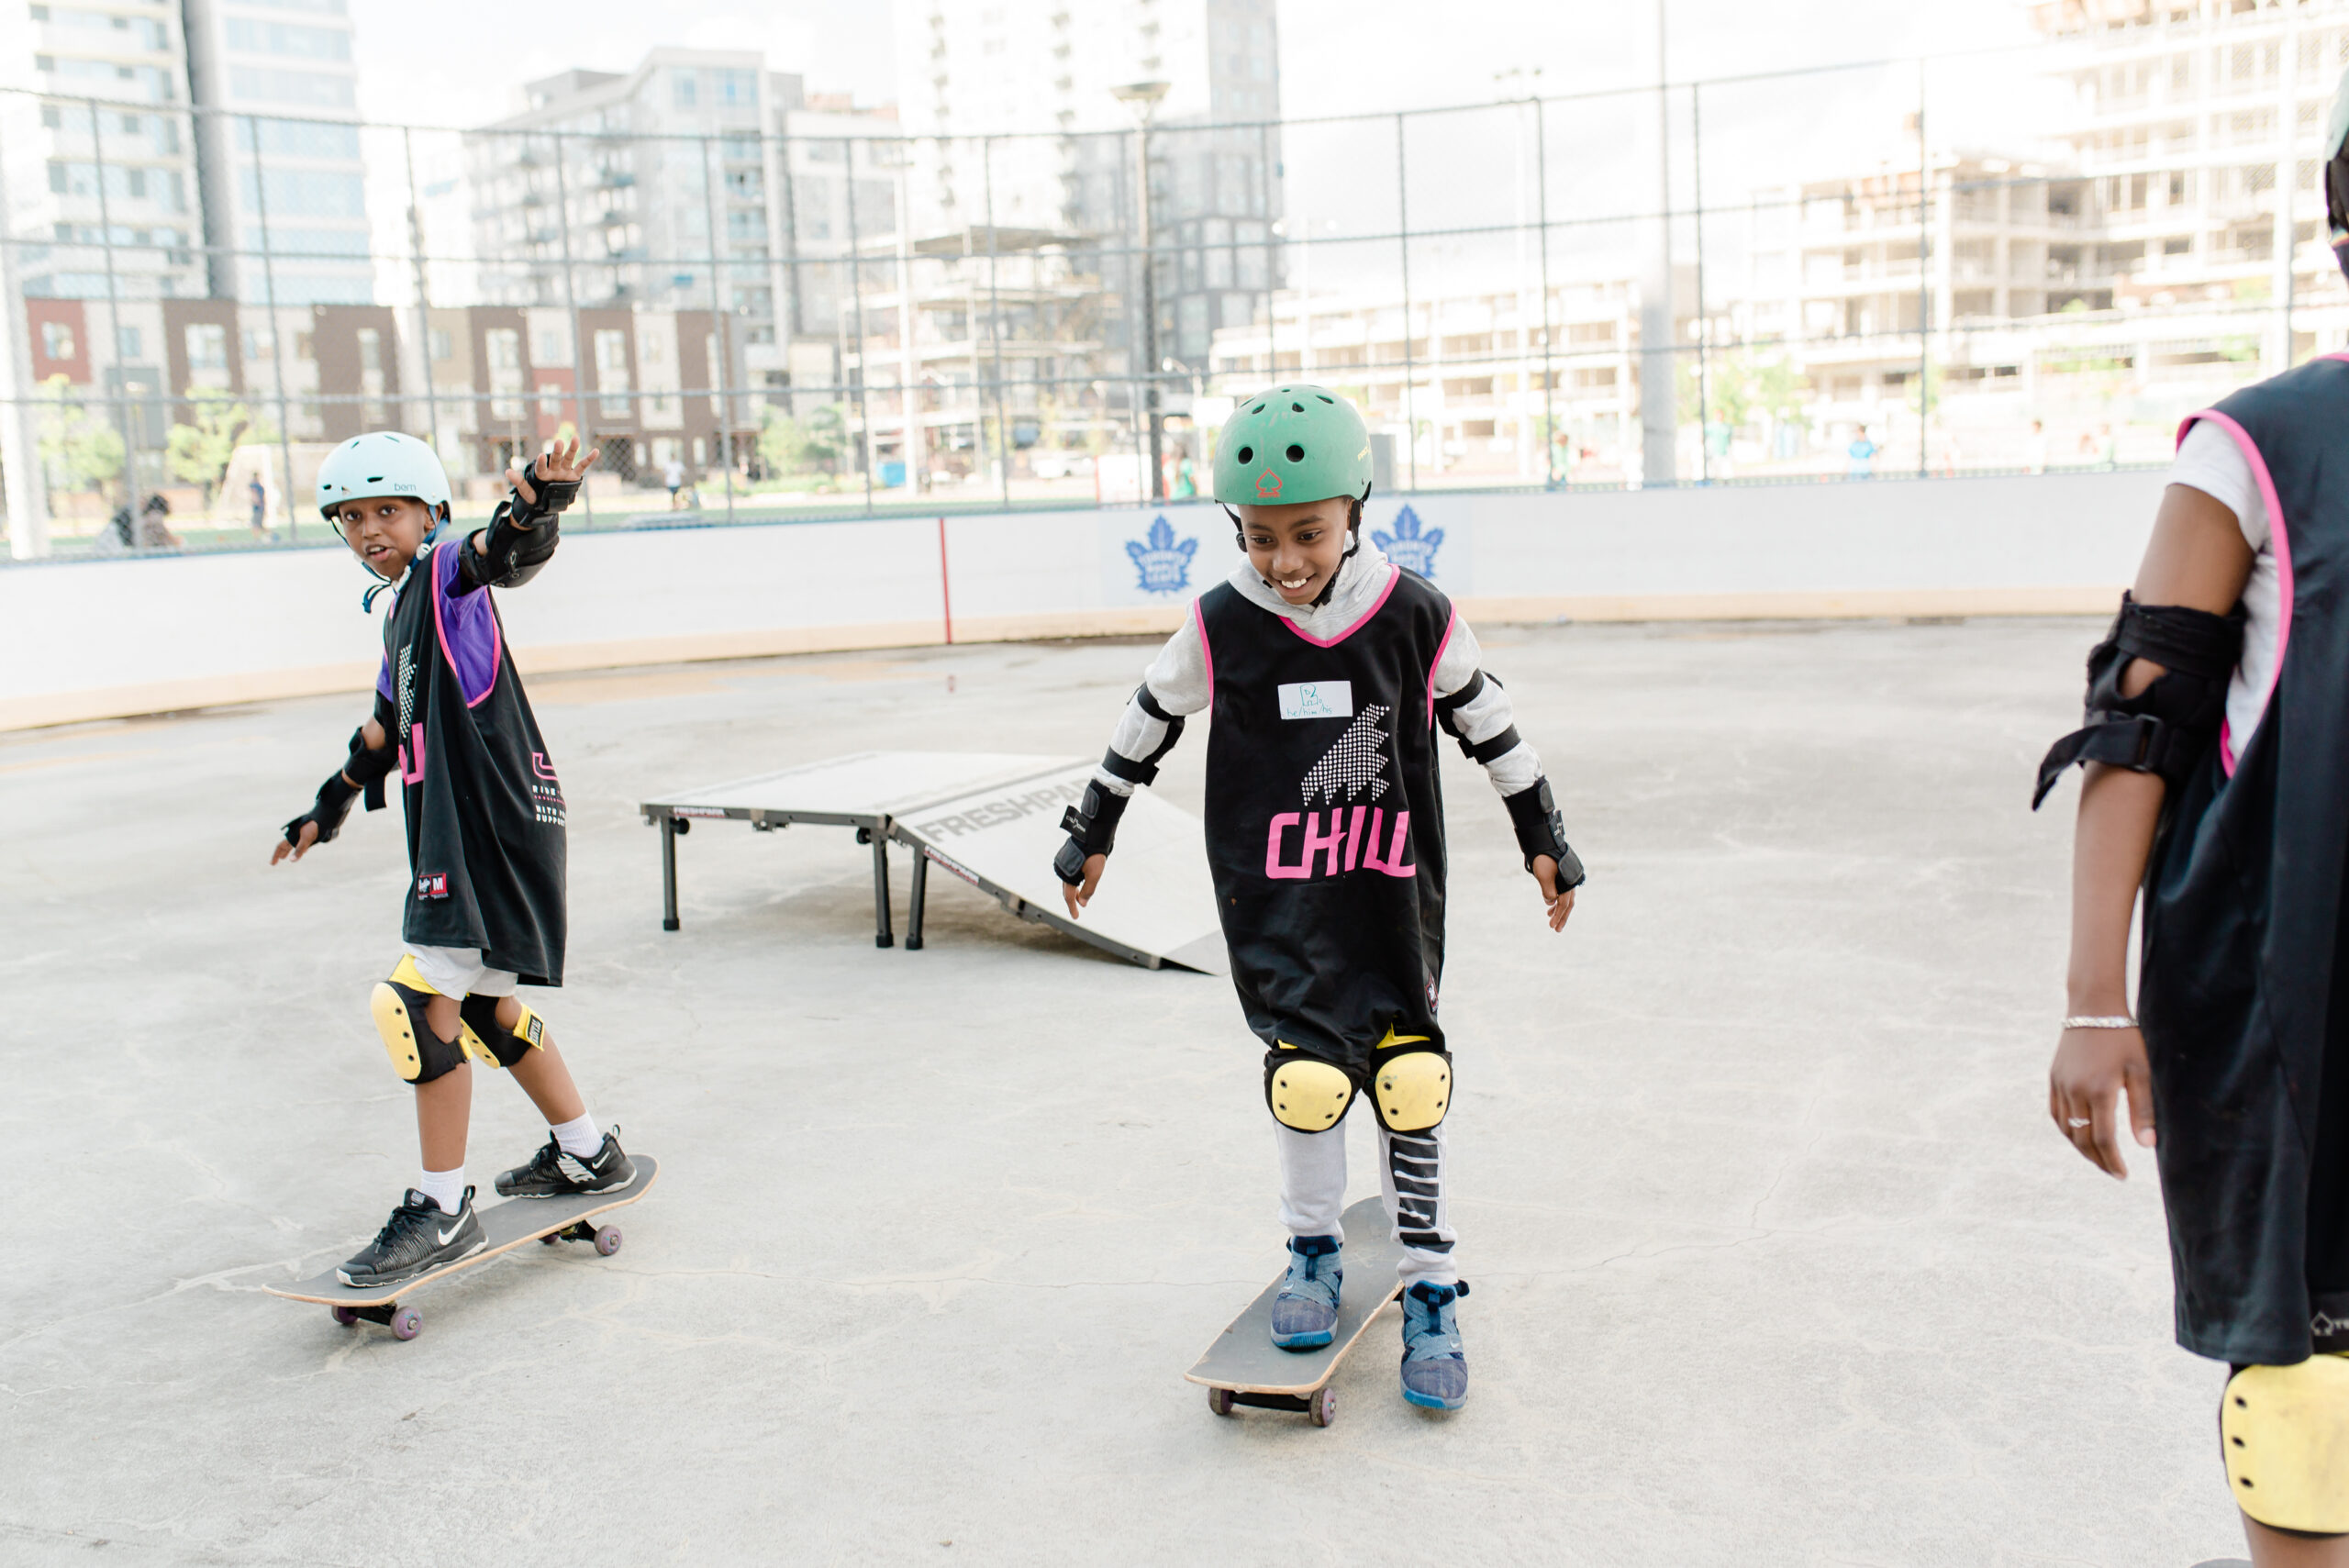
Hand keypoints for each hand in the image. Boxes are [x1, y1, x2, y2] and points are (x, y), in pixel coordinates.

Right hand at [272, 820, 318, 864]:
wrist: (321, 818)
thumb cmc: (312, 827)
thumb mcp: (306, 839)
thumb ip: (299, 850)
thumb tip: (291, 861)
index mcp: (290, 836)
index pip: (279, 847)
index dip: (275, 855)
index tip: (271, 864)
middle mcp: (293, 835)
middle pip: (284, 846)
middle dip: (281, 853)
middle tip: (276, 861)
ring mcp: (299, 834)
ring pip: (292, 844)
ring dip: (289, 851)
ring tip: (285, 857)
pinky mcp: (307, 834)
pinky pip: (301, 842)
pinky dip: (300, 848)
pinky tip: (304, 851)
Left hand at [509, 437, 599, 505]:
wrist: (545, 505)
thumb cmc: (534, 497)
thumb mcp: (526, 492)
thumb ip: (519, 482)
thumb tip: (507, 471)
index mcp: (541, 474)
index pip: (541, 467)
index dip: (541, 462)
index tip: (540, 455)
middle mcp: (553, 470)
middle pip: (555, 459)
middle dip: (557, 451)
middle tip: (558, 442)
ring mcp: (564, 472)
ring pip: (568, 459)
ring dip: (572, 449)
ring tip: (575, 438)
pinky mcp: (573, 476)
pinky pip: (582, 467)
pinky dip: (589, 459)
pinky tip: (596, 451)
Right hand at [1061, 854, 1104, 919]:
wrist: (1092, 833)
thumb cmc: (1094, 854)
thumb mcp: (1094, 874)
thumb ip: (1088, 890)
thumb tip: (1083, 903)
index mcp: (1067, 875)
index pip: (1068, 896)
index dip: (1072, 907)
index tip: (1076, 917)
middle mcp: (1063, 870)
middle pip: (1067, 889)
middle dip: (1072, 899)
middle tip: (1078, 908)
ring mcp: (1065, 863)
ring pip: (1068, 881)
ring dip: (1074, 890)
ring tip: (1080, 897)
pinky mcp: (1068, 857)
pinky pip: (1070, 874)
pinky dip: (1074, 881)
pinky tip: (1080, 881)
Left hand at [1532, 855, 1575, 931]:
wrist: (1545, 841)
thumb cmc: (1543, 858)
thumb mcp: (1543, 875)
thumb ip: (1548, 891)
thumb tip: (1550, 903)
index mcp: (1568, 883)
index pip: (1564, 905)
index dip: (1558, 917)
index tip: (1551, 926)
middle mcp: (1571, 882)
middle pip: (1568, 904)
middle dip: (1562, 917)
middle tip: (1556, 929)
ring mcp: (1568, 878)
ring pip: (1566, 897)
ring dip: (1559, 908)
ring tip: (1550, 916)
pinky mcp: (1564, 875)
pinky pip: (1563, 890)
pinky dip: (1557, 898)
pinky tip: (1550, 902)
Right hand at [2048, 1023, 2155, 1178]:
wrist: (2093, 1008)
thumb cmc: (2123, 1038)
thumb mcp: (2141, 1072)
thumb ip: (2143, 1110)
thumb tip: (2146, 1146)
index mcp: (2100, 1091)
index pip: (2104, 1139)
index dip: (2113, 1162)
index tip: (2123, 1175)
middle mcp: (2075, 1092)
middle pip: (2082, 1139)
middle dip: (2098, 1160)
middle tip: (2113, 1172)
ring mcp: (2061, 1085)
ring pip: (2066, 1129)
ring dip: (2081, 1148)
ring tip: (2098, 1157)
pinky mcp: (2053, 1078)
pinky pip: (2056, 1113)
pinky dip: (2067, 1130)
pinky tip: (2078, 1135)